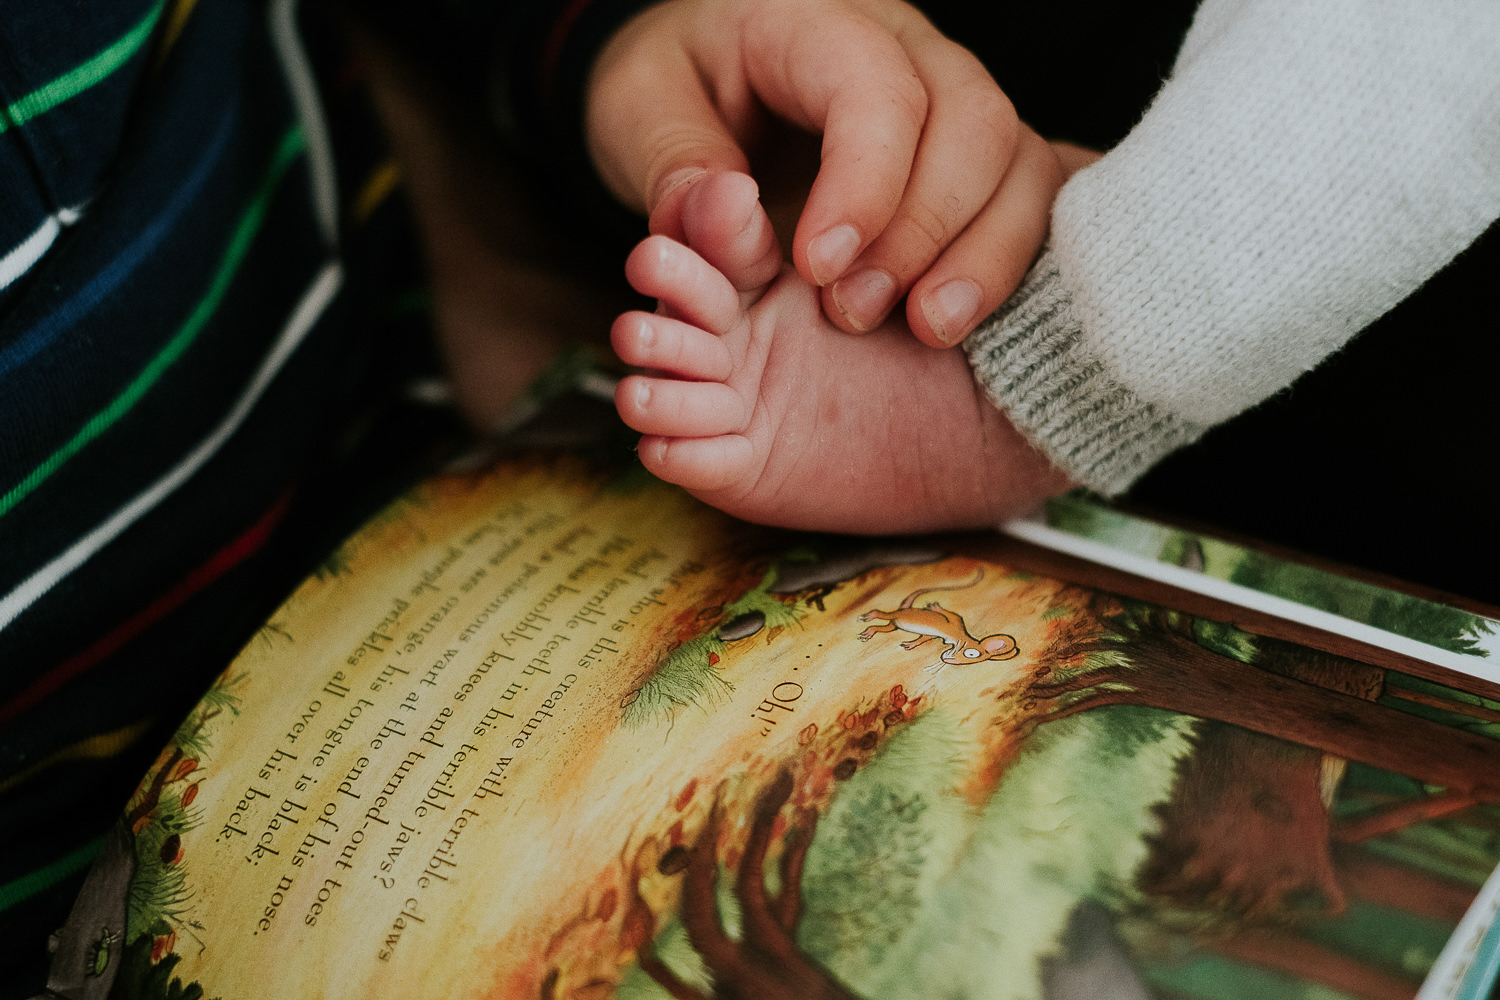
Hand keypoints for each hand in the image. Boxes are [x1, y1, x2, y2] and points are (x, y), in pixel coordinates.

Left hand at [585, 0, 1061, 345]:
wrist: (706, 73)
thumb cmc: (678, 83)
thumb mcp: (637, 106)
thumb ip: (671, 161)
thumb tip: (716, 215)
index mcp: (817, 23)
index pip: (878, 89)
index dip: (866, 182)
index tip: (818, 267)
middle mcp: (909, 51)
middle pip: (975, 122)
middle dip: (927, 231)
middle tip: (853, 312)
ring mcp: (954, 100)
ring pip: (1019, 162)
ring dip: (983, 256)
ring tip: (926, 328)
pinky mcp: (976, 156)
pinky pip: (1032, 196)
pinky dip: (1009, 261)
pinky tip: (959, 318)